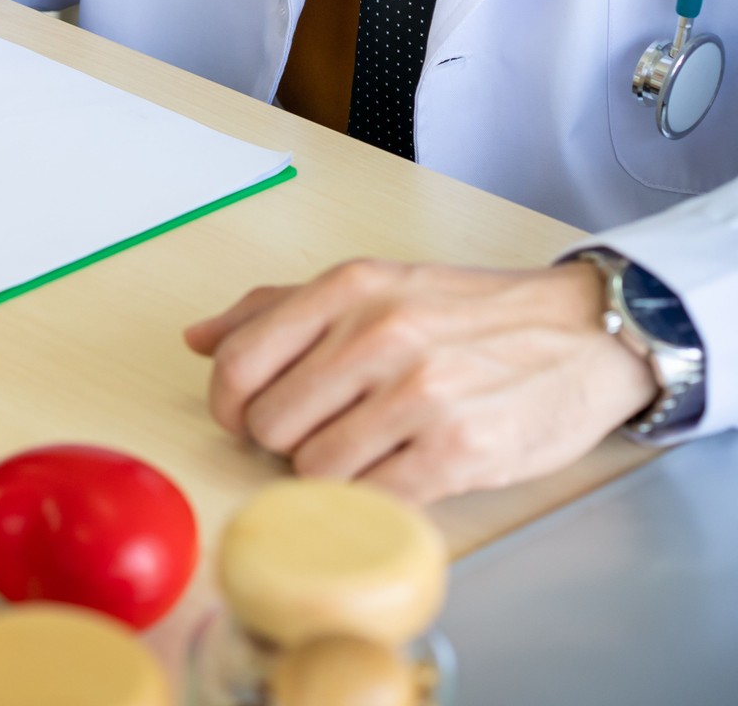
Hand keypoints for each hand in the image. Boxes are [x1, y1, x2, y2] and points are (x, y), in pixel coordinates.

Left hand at [183, 259, 658, 503]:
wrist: (586, 334)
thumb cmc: (468, 314)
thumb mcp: (373, 286)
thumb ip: (279, 309)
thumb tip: (198, 339)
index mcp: (348, 289)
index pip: (239, 363)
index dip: (228, 404)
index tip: (246, 415)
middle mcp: (379, 334)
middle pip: (270, 423)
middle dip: (285, 439)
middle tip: (324, 429)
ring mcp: (420, 394)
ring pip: (314, 467)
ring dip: (331, 469)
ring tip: (370, 446)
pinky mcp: (459, 450)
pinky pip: (373, 496)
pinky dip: (375, 494)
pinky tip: (400, 469)